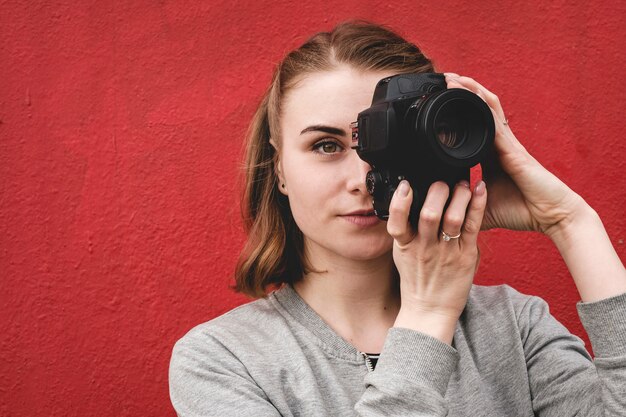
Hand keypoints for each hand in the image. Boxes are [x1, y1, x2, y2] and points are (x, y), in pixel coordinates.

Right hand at [387, 179, 486, 343]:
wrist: (430, 311)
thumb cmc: (417, 281)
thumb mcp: (402, 254)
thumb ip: (406, 230)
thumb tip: (410, 202)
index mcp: (405, 246)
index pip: (397, 221)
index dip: (400, 201)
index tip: (406, 185)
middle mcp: (425, 248)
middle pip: (429, 214)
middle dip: (436, 191)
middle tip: (442, 180)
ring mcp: (446, 252)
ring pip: (453, 217)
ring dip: (458, 194)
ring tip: (462, 182)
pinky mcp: (466, 256)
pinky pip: (473, 226)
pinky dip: (477, 205)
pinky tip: (480, 188)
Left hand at [444, 73, 587, 236]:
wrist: (550, 216)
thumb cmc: (520, 211)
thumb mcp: (480, 208)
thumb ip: (462, 207)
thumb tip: (440, 213)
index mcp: (489, 155)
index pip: (470, 127)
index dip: (454, 114)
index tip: (436, 104)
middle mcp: (497, 144)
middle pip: (478, 111)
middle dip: (461, 94)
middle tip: (442, 79)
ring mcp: (506, 144)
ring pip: (487, 109)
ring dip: (471, 92)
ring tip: (454, 78)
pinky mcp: (513, 149)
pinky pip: (496, 122)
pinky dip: (483, 107)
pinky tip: (472, 94)